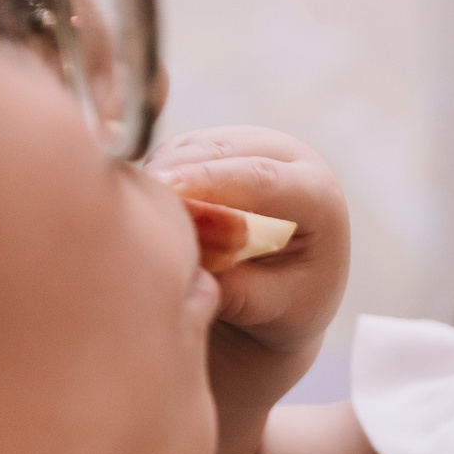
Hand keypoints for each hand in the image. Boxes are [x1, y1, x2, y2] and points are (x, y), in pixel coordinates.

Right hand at [147, 126, 348, 356]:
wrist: (284, 292)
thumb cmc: (287, 305)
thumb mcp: (273, 308)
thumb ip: (240, 292)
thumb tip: (193, 270)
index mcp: (319, 196)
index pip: (263, 180)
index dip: (213, 182)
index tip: (169, 192)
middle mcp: (290, 157)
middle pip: (223, 154)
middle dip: (178, 174)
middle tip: (133, 199)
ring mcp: (251, 144)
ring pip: (194, 147)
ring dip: (162, 175)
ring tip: (136, 215)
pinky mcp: (216, 145)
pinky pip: (175, 152)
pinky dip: (156, 176)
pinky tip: (143, 209)